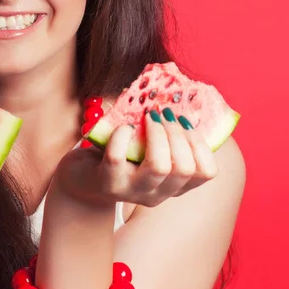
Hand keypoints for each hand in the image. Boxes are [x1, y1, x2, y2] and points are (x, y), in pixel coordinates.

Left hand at [54, 109, 218, 208]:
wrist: (82, 178)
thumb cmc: (121, 156)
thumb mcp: (147, 148)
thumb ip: (166, 133)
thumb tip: (176, 94)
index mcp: (173, 186)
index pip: (206, 173)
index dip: (200, 144)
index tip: (185, 122)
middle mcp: (156, 194)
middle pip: (184, 168)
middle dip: (177, 134)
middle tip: (163, 114)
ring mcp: (131, 191)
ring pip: (159, 167)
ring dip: (157, 134)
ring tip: (148, 117)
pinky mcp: (108, 183)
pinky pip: (119, 158)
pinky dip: (122, 137)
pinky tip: (122, 128)